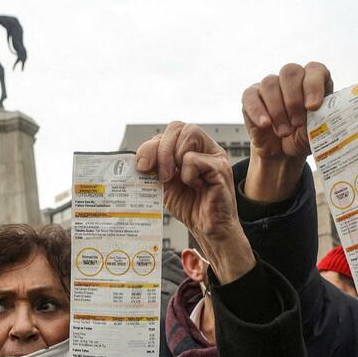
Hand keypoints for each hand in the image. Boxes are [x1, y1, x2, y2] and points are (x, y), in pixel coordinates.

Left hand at [135, 122, 254, 282]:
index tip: (142, 166)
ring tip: (180, 181)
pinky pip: (195, 159)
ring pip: (188, 135)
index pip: (169, 130)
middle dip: (161, 150)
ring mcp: (214, 154)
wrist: (207, 229)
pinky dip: (189, 176)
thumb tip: (137, 158)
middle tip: (160, 175)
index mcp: (190, 147)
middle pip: (178, 127)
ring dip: (174, 159)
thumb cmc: (189, 206)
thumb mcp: (164, 183)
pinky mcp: (221, 167)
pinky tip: (197, 188)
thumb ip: (153, 167)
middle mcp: (204, 147)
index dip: (152, 145)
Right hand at [241, 62, 332, 201]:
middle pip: (290, 72)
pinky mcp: (252, 96)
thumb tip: (318, 111)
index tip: (312, 107)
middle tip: (297, 123)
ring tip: (284, 133)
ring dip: (278, 111)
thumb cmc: (304, 137)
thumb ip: (319, 118)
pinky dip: (258, 112)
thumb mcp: (318, 131)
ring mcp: (271, 85)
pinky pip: (251, 96)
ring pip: (270, 84)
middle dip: (293, 99)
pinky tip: (265, 125)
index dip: (313, 85)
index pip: (315, 70)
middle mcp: (292, 79)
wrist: (283, 152)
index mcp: (314, 81)